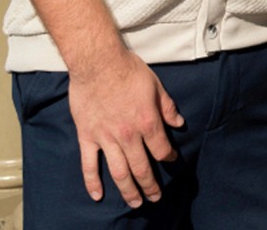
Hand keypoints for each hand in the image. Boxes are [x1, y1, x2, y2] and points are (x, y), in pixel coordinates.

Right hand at [68, 48, 184, 206]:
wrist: (97, 63)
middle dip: (150, 185)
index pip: (161, 149)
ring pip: (119, 172)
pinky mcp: (87, 137)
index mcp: (147, 122)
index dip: (168, 157)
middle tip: (155, 198)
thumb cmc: (128, 71)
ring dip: (128, 190)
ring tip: (135, 203)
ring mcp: (106, 138)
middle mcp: (128, 135)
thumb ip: (167, 108)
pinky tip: (98, 196)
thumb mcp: (156, 86)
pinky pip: (89, 165)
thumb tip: (179, 124)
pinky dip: (92, 182)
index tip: (171, 160)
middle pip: (142, 168)